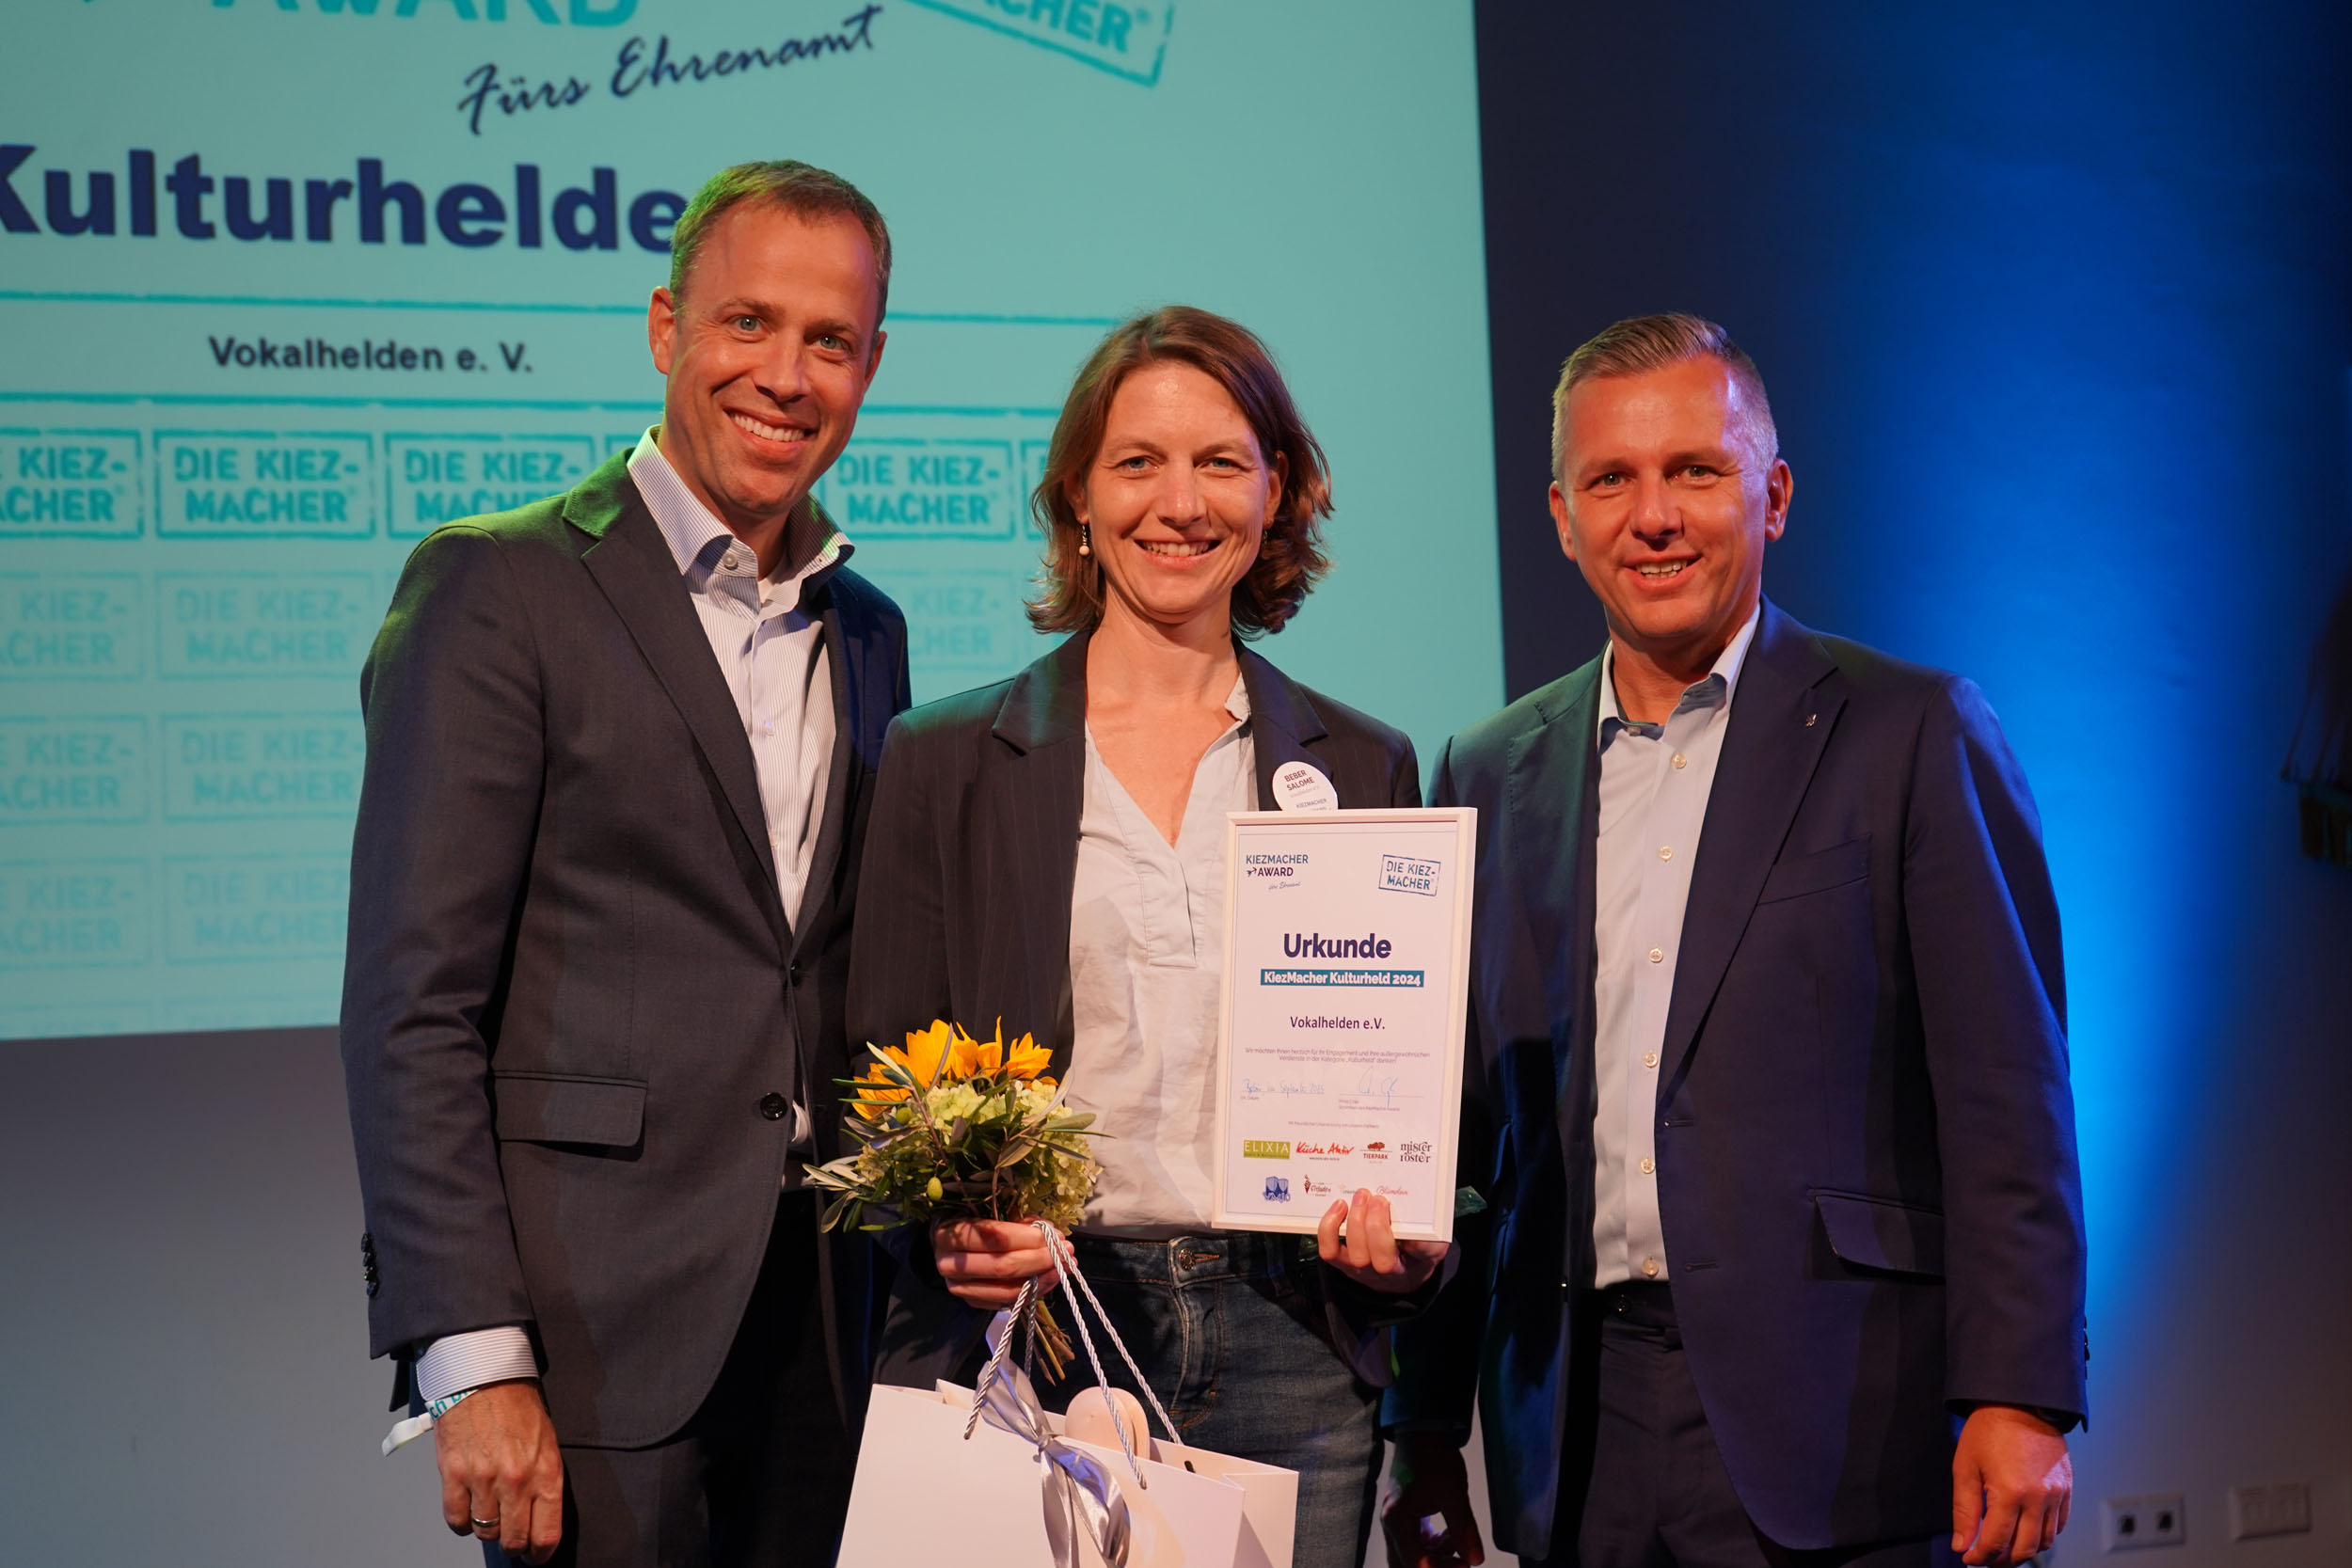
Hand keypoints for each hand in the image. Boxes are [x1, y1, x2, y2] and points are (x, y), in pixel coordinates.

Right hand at [433, 1379, 563, 1563]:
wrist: (483, 1377)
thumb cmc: (518, 1407)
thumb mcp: (547, 1443)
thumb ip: (544, 1482)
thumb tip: (539, 1519)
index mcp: (545, 1472)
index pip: (546, 1533)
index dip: (540, 1554)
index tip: (536, 1556)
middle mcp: (516, 1480)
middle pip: (513, 1540)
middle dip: (514, 1547)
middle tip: (513, 1542)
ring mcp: (483, 1479)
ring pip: (484, 1532)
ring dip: (487, 1529)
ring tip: (491, 1513)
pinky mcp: (454, 1475)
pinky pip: (456, 1519)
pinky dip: (461, 1521)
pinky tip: (469, 1508)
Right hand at [932, 1217, 1058, 1307]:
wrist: (946, 1245)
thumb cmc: (973, 1224)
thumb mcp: (991, 1214)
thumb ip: (1019, 1224)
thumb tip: (1052, 1235)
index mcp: (953, 1234)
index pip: (996, 1236)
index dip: (1029, 1237)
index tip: (1056, 1235)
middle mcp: (951, 1264)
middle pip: (1002, 1266)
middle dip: (1040, 1259)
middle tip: (1066, 1252)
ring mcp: (959, 1287)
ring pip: (1005, 1290)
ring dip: (1040, 1280)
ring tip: (1062, 1269)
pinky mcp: (970, 1302)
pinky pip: (1006, 1302)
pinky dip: (1031, 1293)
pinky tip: (1047, 1280)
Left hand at [1319, 1189, 1451, 1293]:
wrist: (1401, 1273)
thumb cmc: (1416, 1252)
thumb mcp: (1433, 1242)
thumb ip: (1429, 1231)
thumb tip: (1415, 1213)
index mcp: (1415, 1263)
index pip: (1418, 1253)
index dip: (1414, 1236)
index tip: (1406, 1213)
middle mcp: (1387, 1272)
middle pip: (1380, 1258)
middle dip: (1376, 1225)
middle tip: (1377, 1198)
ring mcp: (1362, 1269)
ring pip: (1355, 1254)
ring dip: (1355, 1222)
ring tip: (1360, 1197)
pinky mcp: (1343, 1262)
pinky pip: (1330, 1250)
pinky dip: (1329, 1227)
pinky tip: (1339, 1207)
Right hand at [1381, 1430, 1484, 1566]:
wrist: (1422, 1430)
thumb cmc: (1435, 1459)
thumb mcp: (1454, 1494)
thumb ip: (1464, 1530)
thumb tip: (1476, 1560)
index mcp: (1397, 1521)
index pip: (1417, 1564)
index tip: (1467, 1562)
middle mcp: (1390, 1524)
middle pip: (1406, 1564)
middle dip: (1434, 1566)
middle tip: (1459, 1561)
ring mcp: (1394, 1519)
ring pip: (1410, 1554)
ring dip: (1434, 1555)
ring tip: (1455, 1540)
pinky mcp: (1401, 1513)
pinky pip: (1413, 1541)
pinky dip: (1431, 1544)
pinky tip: (1447, 1533)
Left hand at [1952, 1404, 2071, 1565]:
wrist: (2019, 1402)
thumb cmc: (1988, 1430)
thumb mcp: (1965, 1468)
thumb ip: (1965, 1511)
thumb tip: (1962, 1544)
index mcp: (2010, 1492)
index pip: (1996, 1542)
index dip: (1980, 1556)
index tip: (1969, 1557)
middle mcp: (2038, 1497)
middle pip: (2024, 1549)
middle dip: (2002, 1560)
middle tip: (1985, 1557)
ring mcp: (2056, 1494)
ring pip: (2046, 1541)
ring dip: (2024, 1551)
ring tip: (2004, 1548)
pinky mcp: (2066, 1488)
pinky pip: (2059, 1525)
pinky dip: (2044, 1535)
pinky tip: (2026, 1531)